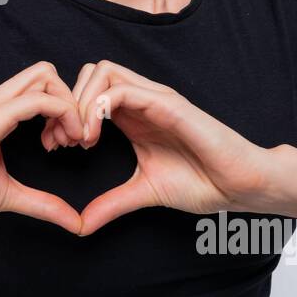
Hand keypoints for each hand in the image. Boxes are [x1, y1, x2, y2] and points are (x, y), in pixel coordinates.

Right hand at [0, 62, 87, 231]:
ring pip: (46, 76)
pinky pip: (39, 100)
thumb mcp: (8, 195)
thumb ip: (42, 203)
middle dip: (72, 99)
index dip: (63, 110)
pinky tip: (62, 143)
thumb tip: (75, 222)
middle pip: (46, 72)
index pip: (40, 87)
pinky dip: (63, 114)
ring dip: (70, 105)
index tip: (68, 144)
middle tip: (74, 138)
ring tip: (70, 141)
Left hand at [61, 60, 274, 234]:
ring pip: (102, 72)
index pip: (88, 91)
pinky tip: (95, 137)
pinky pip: (124, 89)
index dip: (65, 114)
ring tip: (81, 140)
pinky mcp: (169, 104)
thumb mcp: (143, 193)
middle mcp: (141, 100)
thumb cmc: (202, 183)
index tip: (57, 147)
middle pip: (90, 73)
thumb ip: (111, 202)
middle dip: (67, 103)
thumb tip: (80, 224)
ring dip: (81, 102)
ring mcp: (155, 98)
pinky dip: (99, 107)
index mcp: (132, 116)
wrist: (240, 186)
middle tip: (63, 141)